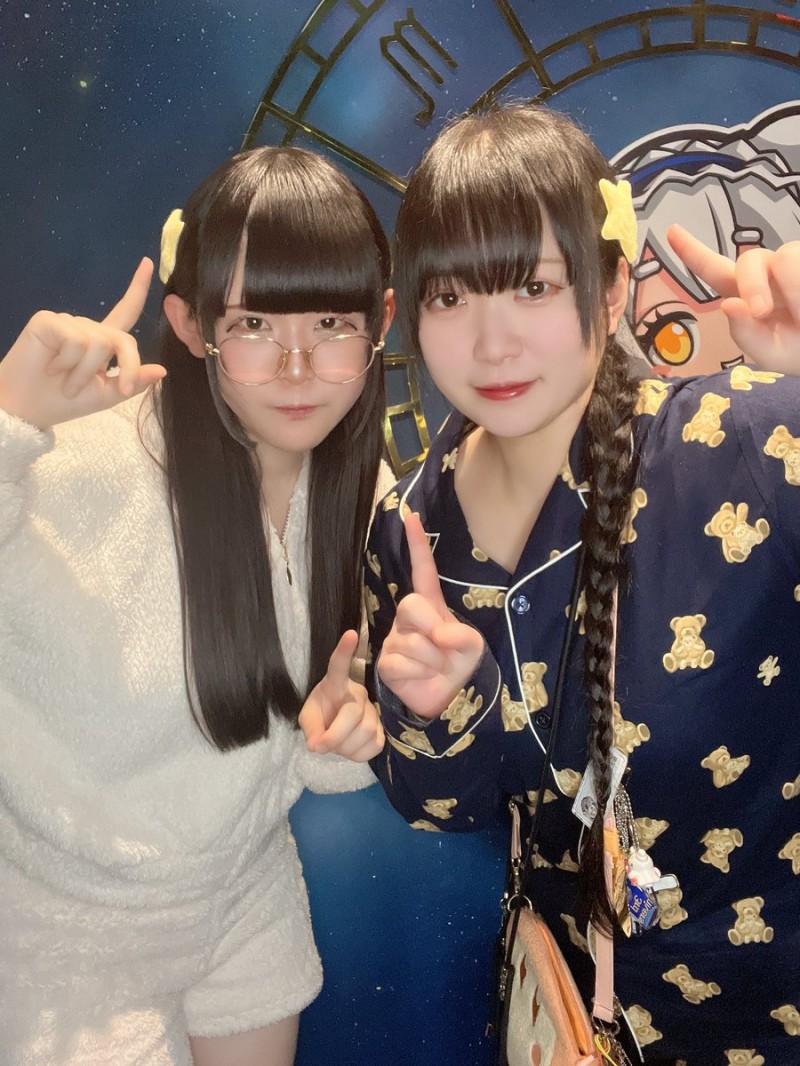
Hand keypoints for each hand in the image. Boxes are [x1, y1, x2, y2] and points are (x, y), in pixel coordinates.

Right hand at [0, 258, 165, 429]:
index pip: (126, 312)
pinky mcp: (49, 320)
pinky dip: (67, 362)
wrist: (28, 407)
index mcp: (104, 343)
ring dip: (82, 372)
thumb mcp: (105, 395)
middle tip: (86, 391)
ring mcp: (68, 321)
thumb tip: (162, 369)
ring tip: (63, 380)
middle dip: (119, 370)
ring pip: (98, 343)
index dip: (138, 289)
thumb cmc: (64, 401)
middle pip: (121, 340)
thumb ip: (132, 382)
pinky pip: (76, 340)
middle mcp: (88, 328)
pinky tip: (51, 367)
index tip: (148, 262)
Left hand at [299, 630, 383, 760]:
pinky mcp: (382, 730)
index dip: (344, 651)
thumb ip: (310, 729)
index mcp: (336, 684)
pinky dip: (357, 755)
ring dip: (344, 748)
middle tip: (320, 746)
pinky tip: (350, 748)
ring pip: (364, 732)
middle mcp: (358, 693)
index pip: (339, 665)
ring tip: (335, 745)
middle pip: (352, 713)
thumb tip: (317, 745)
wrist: (334, 727)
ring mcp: (373, 711)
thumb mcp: (308, 719)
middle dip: (335, 736)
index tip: (350, 634)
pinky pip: (374, 746)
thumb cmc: (321, 715)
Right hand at [377, 511, 483, 718]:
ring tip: (436, 668)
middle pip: (411, 606)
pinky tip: (420, 676)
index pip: (422, 571)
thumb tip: (437, 635)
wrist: (450, 699)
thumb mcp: (472, 645)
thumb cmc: (459, 666)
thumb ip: (461, 634)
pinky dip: (418, 672)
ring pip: (411, 641)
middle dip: (431, 627)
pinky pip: (400, 661)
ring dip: (432, 659)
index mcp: (431, 606)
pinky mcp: (386, 663)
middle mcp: (409, 619)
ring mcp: (394, 640)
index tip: (410, 516)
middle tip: (443, 646)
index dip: (417, 545)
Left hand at [667, 225, 799, 374]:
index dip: (692, 251)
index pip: (716, 270)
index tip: (671, 231)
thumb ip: (747, 336)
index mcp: (748, 296)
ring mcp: (795, 261)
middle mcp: (769, 273)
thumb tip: (728, 304)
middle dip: (752, 286)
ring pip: (785, 258)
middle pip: (750, 261)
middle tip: (763, 312)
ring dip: (793, 293)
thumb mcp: (773, 355)